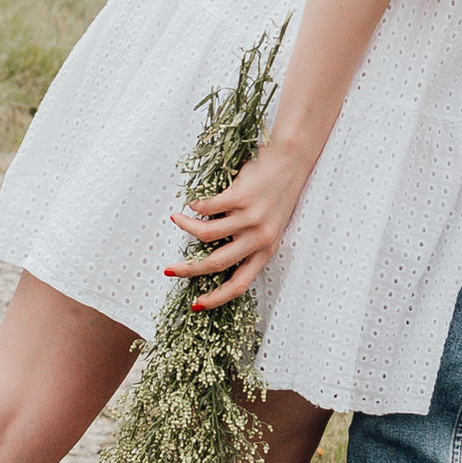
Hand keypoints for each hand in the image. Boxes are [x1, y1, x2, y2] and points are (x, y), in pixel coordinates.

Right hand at [167, 146, 312, 310]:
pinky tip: (193, 203)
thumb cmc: (278, 190)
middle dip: (188, 270)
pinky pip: (207, 208)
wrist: (291, 159)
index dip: (216, 298)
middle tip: (169, 269)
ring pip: (206, 235)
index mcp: (267, 250)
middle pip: (216, 264)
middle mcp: (259, 239)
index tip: (197, 304)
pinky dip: (195, 207)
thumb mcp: (269, 224)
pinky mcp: (241, 198)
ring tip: (176, 219)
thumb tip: (211, 251)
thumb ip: (247, 241)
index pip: (240, 285)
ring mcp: (250, 219)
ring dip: (186, 228)